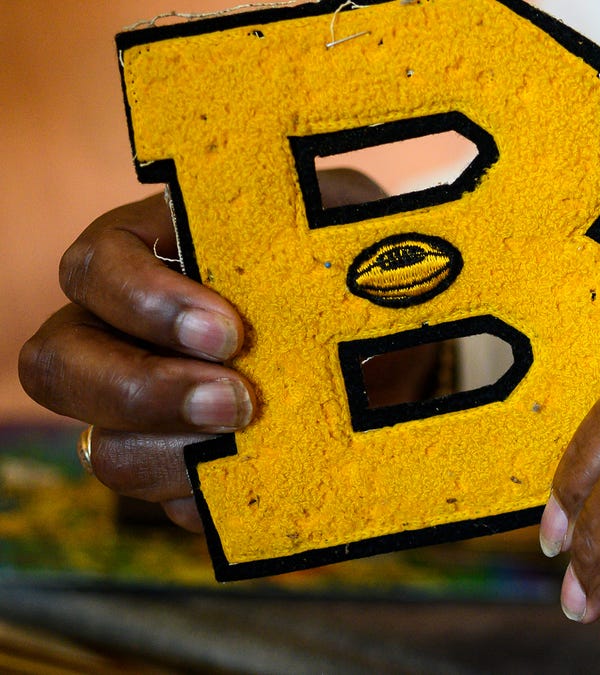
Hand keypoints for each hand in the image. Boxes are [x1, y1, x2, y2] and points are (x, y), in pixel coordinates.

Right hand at [18, 169, 419, 531]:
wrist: (384, 352)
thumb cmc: (340, 271)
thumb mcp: (333, 231)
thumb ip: (309, 232)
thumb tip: (327, 261)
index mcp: (143, 259)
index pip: (93, 271)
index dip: (146, 302)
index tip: (230, 331)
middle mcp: (118, 338)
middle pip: (58, 368)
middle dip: (144, 390)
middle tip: (238, 402)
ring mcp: (140, 417)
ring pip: (110, 452)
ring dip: (182, 455)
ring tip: (261, 437)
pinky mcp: (181, 475)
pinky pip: (173, 506)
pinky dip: (222, 497)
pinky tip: (276, 473)